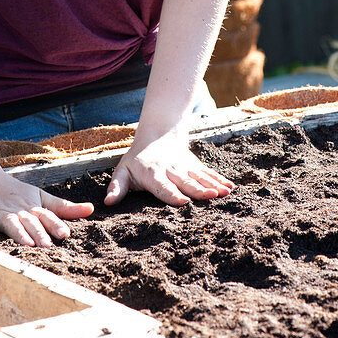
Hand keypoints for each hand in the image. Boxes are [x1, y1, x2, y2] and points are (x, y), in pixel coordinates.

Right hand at [0, 167, 93, 246]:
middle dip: (38, 232)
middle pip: (28, 221)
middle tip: (47, 246)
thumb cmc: (13, 192)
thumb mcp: (39, 197)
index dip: (54, 224)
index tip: (65, 234)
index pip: (44, 216)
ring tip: (26, 243)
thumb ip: (63, 207)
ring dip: (17, 232)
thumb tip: (91, 209)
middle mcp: (15, 210)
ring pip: (8, 222)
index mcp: (30, 207)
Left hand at [104, 129, 233, 206]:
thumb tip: (107, 202)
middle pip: (184, 182)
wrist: (156, 134)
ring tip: (224, 192)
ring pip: (199, 177)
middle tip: (210, 197)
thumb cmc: (136, 160)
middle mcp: (170, 170)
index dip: (172, 194)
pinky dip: (219, 179)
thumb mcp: (122, 171)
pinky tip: (229, 187)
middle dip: (197, 190)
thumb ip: (116, 187)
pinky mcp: (194, 165)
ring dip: (212, 185)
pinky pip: (207, 173)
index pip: (162, 186)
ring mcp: (184, 167)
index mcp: (152, 174)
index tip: (182, 202)